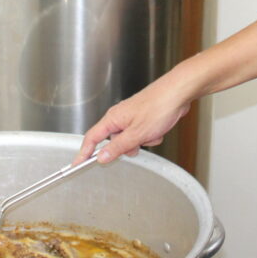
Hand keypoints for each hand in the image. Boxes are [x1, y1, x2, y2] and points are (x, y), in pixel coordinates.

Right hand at [74, 75, 191, 163]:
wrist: (178, 93)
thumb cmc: (159, 106)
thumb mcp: (136, 134)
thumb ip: (117, 147)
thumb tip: (101, 157)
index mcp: (113, 118)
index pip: (92, 138)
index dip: (84, 153)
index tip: (78, 164)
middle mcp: (120, 116)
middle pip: (114, 141)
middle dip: (127, 147)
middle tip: (138, 144)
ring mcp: (132, 117)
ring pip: (131, 139)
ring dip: (142, 141)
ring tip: (153, 132)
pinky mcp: (143, 118)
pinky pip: (142, 134)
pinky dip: (151, 135)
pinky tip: (159, 128)